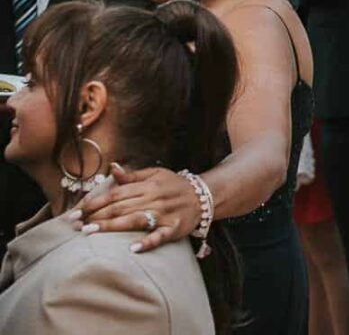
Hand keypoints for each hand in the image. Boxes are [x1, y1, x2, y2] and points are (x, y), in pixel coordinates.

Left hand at [76, 165, 199, 251]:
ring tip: (90, 232)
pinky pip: (160, 236)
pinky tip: (133, 249)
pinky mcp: (174, 229)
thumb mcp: (156, 174)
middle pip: (121, 207)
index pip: (116, 193)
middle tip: (75, 225)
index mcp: (148, 185)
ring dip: (112, 226)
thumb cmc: (175, 186)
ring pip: (134, 220)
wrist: (204, 196)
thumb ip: (132, 176)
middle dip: (96, 216)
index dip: (95, 202)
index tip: (77, 211)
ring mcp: (165, 214)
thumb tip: (112, 168)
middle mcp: (155, 199)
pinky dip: (147, 242)